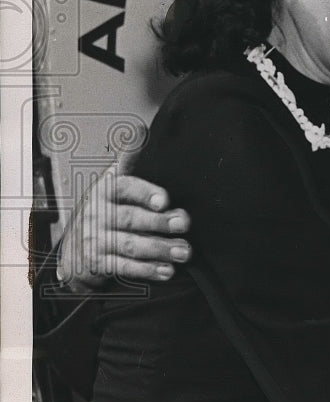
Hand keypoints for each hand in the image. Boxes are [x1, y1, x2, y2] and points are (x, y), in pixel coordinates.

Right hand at [56, 154, 191, 293]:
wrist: (73, 249)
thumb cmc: (102, 212)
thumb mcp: (111, 184)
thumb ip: (128, 162)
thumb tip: (140, 131)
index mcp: (104, 190)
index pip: (124, 187)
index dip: (144, 192)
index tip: (164, 200)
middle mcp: (96, 214)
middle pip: (130, 218)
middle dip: (160, 223)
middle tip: (184, 224)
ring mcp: (95, 240)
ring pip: (131, 244)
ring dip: (160, 248)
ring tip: (183, 251)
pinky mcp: (96, 264)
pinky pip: (124, 268)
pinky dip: (147, 270)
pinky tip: (166, 270)